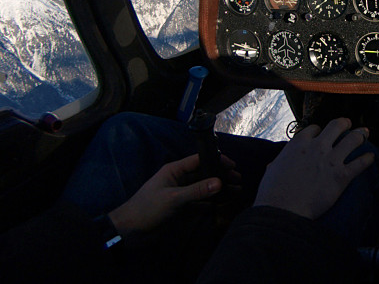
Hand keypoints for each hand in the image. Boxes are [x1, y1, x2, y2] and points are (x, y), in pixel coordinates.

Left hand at [107, 153, 238, 234]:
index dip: (216, 160)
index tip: (232, 166)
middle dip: (220, 176)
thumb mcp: (173, 198)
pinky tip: (222, 204)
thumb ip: (197, 191)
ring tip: (235, 191)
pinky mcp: (180, 208)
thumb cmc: (147, 209)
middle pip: (204, 173)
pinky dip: (211, 202)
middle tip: (237, 180)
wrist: (128, 231)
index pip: (199, 160)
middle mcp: (179, 179)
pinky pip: (199, 202)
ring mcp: (180, 194)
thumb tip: (220, 182)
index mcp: (174, 170)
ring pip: (203, 188)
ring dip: (218, 189)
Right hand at [254, 117, 373, 219]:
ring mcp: (331, 160)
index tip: (322, 134)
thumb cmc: (273, 193)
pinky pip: (360, 163)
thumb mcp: (272, 169)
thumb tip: (276, 164)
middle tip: (348, 124)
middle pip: (337, 126)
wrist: (283, 210)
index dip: (320, 131)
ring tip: (365, 134)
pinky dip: (368, 159)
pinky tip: (371, 157)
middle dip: (344, 123)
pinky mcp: (342, 176)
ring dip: (360, 135)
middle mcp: (318, 147)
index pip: (315, 128)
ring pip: (353, 139)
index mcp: (300, 143)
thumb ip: (279, 162)